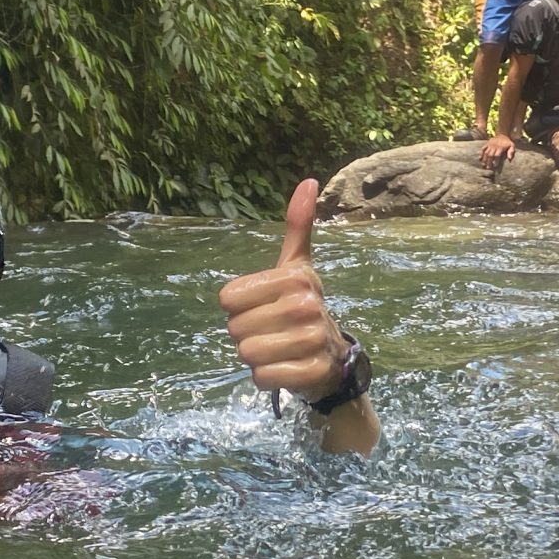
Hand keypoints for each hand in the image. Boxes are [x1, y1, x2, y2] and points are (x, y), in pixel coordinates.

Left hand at [219, 184, 374, 450]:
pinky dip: (266, 377)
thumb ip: (298, 226)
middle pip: (235, 327)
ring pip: (247, 353)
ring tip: (277, 349)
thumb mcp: (296, 266)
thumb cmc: (300, 307)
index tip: (263, 306)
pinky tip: (284, 368)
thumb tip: (309, 180)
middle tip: (271, 331)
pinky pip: (263, 377)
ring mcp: (312, 340)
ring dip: (255, 357)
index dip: (238, 307)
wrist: (330, 357)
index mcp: (296, 277)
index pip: (228, 298)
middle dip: (246, 334)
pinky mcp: (312, 372)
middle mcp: (307, 305)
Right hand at [479, 131, 515, 168]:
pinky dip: (481, 153)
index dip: (496, 161)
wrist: (502, 134)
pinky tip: (480, 158)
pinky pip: (483, 148)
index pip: (497, 155)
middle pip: (490, 155)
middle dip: (489, 162)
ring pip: (486, 153)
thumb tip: (509, 159)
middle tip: (488, 168)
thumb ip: (511, 152)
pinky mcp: (487, 144)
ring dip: (484, 159)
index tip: (495, 166)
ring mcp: (490, 145)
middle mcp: (494, 146)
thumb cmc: (507, 142)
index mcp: (500, 148)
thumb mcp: (512, 146)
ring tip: (484, 165)